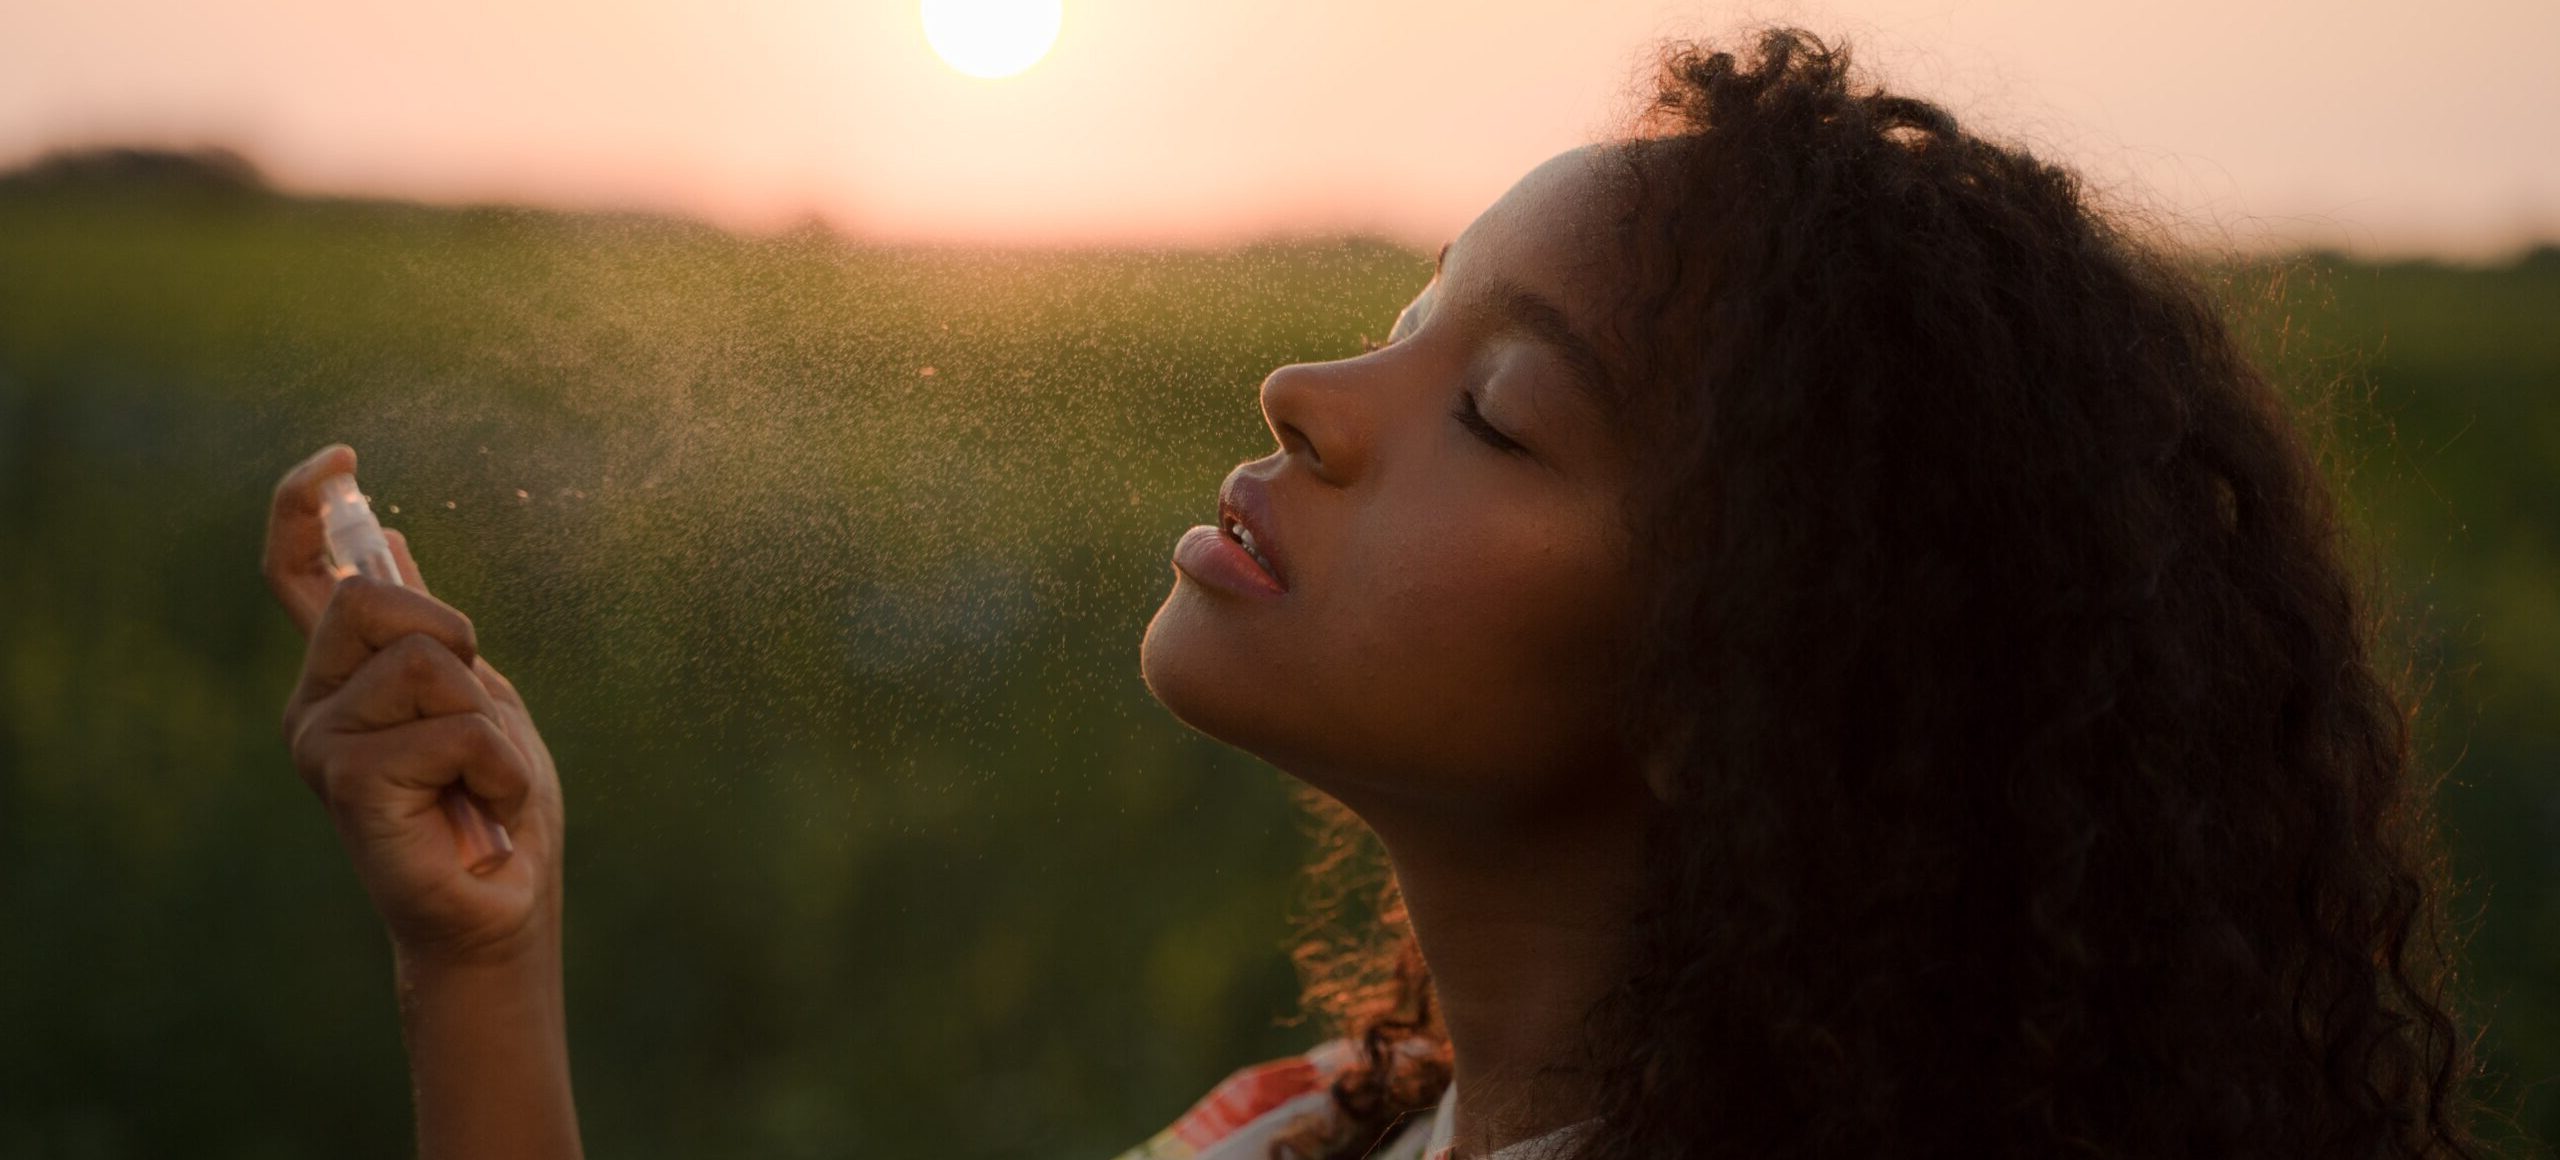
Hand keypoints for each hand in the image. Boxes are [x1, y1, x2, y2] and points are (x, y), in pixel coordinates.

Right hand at [265, 445, 565, 967]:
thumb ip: (421, 629)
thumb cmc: (492, 806)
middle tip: (473, 716)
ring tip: (478, 778)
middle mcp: (314, 703)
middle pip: (372, 596)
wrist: (500, 905)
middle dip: (452, 635)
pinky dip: (495, 765)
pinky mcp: (347, 781)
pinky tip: (482, 808)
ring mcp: (320, 742)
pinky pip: (447, 728)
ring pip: (425, 660)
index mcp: (343, 676)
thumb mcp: (473, 693)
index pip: (297, 574)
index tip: (340, 459)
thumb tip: (386, 539)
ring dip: (487, 720)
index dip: (303, 509)